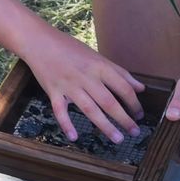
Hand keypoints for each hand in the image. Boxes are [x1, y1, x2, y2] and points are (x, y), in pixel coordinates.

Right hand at [19, 32, 145, 143]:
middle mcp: (86, 77)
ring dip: (105, 126)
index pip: (122, 87)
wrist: (40, 42)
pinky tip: (74, 137)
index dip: (134, 103)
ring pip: (89, 109)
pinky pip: (60, 111)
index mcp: (99, 67)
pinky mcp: (53, 92)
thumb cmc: (70, 48)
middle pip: (108, 102)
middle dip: (124, 119)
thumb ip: (119, 73)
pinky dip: (66, 124)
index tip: (140, 114)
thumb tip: (140, 88)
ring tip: (118, 139)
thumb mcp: (97, 56)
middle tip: (135, 132)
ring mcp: (69, 85)